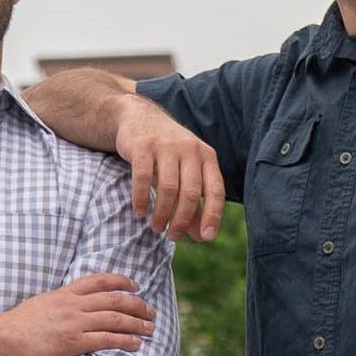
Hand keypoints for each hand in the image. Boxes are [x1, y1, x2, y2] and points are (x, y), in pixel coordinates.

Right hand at [0, 273, 154, 355]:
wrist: (3, 337)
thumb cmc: (18, 324)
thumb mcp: (42, 303)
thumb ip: (61, 302)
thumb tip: (73, 304)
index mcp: (65, 293)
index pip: (99, 280)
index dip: (122, 281)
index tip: (135, 286)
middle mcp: (73, 305)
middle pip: (114, 299)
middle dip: (136, 305)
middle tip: (150, 311)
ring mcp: (74, 323)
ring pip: (114, 319)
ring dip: (136, 323)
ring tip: (149, 328)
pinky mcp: (73, 342)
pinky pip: (105, 339)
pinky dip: (124, 340)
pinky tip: (135, 344)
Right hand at [115, 98, 225, 240]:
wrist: (139, 117)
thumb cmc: (168, 153)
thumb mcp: (186, 174)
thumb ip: (195, 204)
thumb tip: (203, 236)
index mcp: (206, 156)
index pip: (216, 190)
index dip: (213, 215)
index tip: (206, 238)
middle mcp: (190, 149)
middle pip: (191, 193)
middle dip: (182, 220)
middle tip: (172, 236)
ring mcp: (166, 146)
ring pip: (168, 188)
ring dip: (161, 214)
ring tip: (156, 228)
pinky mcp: (143, 146)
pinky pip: (142, 178)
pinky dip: (141, 199)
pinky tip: (139, 213)